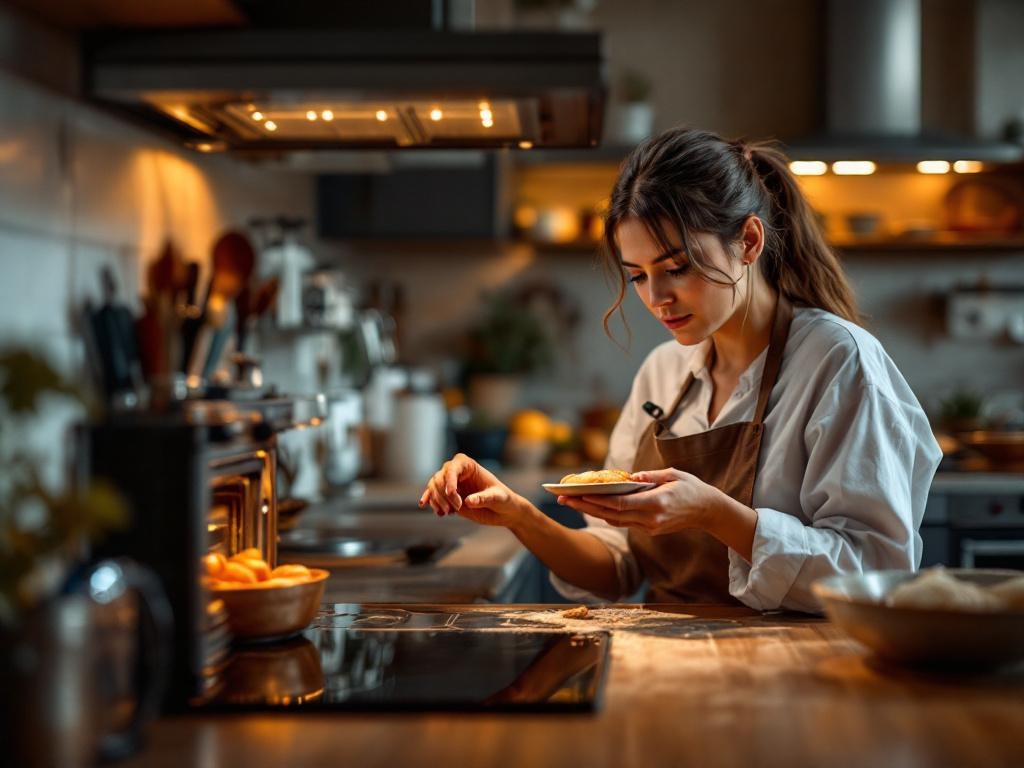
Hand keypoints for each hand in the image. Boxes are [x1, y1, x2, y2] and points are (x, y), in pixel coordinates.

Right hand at [418, 453, 523, 526]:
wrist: (503, 512)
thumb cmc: (503, 500)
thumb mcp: (498, 498)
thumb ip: (484, 498)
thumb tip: (468, 501)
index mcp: (470, 467)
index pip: (453, 467)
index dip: (449, 479)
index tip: (452, 494)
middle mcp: (458, 474)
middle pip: (440, 477)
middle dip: (444, 494)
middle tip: (456, 509)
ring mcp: (452, 485)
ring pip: (434, 486)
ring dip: (436, 499)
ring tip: (446, 513)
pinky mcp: (449, 498)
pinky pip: (433, 496)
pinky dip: (430, 501)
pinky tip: (428, 508)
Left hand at [558, 468, 725, 534]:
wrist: (708, 511)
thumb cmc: (691, 488)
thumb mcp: (673, 474)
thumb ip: (650, 476)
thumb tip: (629, 477)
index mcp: (656, 504)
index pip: (620, 504)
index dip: (597, 500)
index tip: (578, 494)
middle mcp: (650, 519)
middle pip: (611, 515)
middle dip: (585, 507)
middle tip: (563, 499)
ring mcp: (650, 527)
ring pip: (614, 521)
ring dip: (592, 512)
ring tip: (571, 501)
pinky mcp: (649, 530)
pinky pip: (623, 522)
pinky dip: (607, 514)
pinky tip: (592, 506)